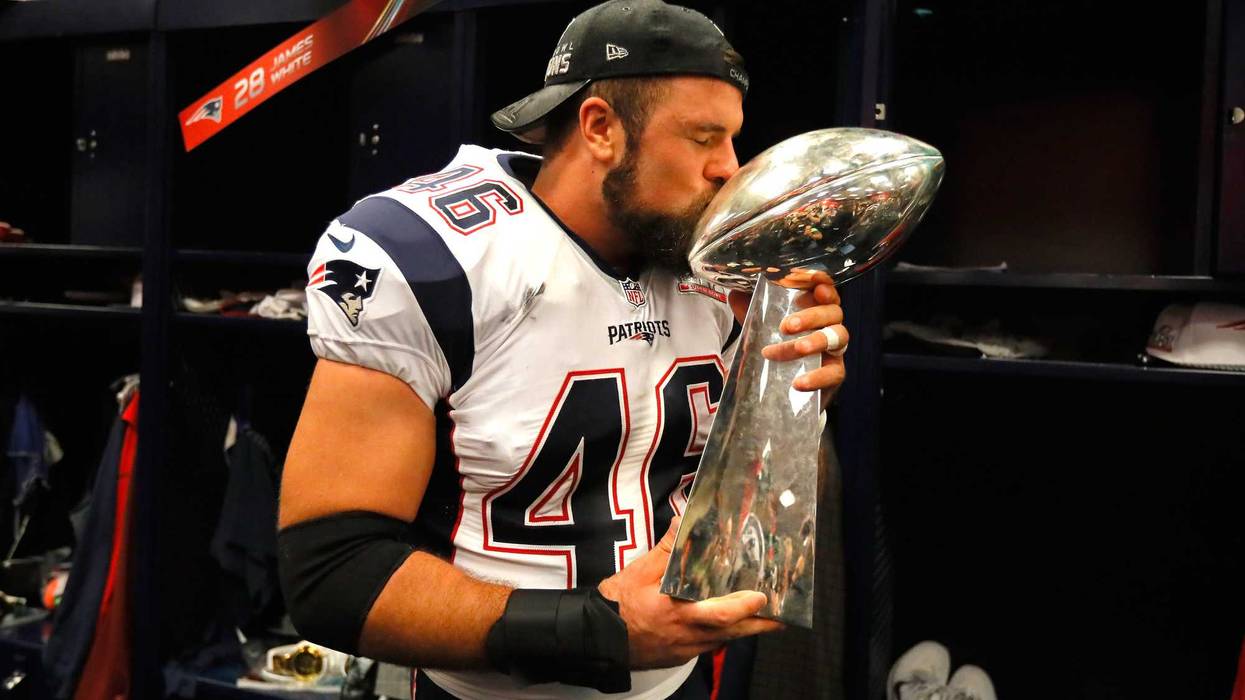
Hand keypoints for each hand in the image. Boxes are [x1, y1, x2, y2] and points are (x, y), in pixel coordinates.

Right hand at [597, 517, 783, 669]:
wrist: (596, 638)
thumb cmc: (618, 603)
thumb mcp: (640, 570)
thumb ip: (666, 548)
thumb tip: (682, 519)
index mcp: (680, 612)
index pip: (722, 613)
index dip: (746, 606)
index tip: (763, 596)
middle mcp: (689, 635)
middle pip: (734, 632)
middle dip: (761, 624)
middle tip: (783, 615)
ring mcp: (686, 649)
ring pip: (724, 641)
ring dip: (744, 629)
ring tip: (764, 617)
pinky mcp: (680, 656)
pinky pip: (709, 647)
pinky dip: (723, 636)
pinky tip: (728, 624)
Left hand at [728, 271, 848, 398]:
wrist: (778, 385)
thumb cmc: (775, 345)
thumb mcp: (759, 325)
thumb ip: (748, 308)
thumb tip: (734, 293)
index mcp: (814, 307)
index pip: (825, 288)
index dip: (823, 282)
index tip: (814, 283)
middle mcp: (828, 324)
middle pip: (832, 311)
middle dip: (811, 316)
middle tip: (785, 326)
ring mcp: (834, 348)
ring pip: (838, 337)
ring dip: (817, 341)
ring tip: (798, 348)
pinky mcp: (835, 373)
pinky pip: (835, 373)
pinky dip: (818, 377)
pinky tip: (799, 382)